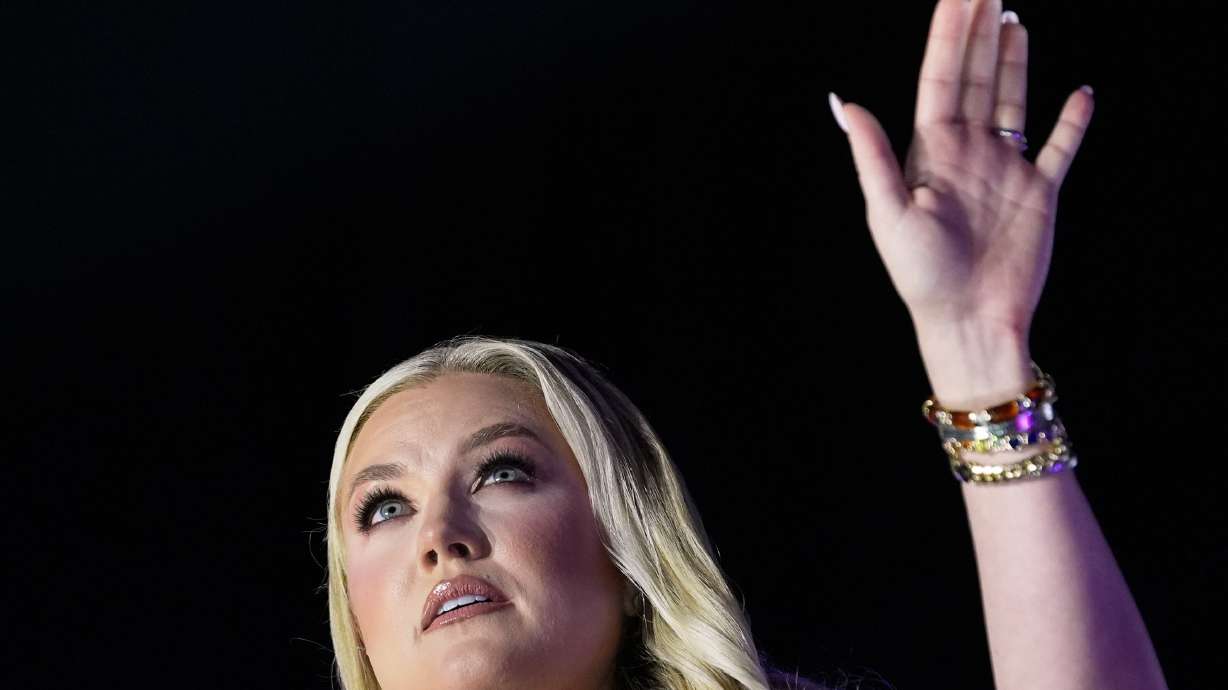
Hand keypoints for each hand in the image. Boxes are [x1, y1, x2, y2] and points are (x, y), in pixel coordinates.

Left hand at [830, 0, 1093, 338]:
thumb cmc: (921, 277)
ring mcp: (1005, 169)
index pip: (942, 76)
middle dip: (981, 30)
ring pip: (1011, 100)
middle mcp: (968, 151)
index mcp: (932, 151)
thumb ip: (871, 155)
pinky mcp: (1040, 193)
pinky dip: (1071, 121)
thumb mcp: (887, 213)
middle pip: (976, 76)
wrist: (969, 323)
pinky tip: (1080, 92)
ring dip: (1013, 61)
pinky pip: (1059, 147)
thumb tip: (845, 103)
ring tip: (1014, 19)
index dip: (950, 31)